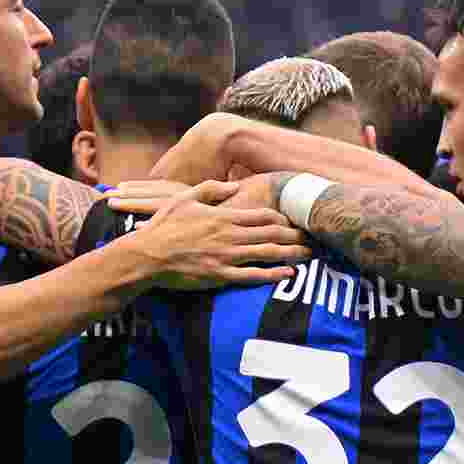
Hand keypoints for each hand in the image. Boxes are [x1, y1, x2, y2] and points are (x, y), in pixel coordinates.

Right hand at [119, 176, 307, 293]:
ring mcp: (227, 257)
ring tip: (311, 254)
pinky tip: (288, 273)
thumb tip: (233, 187)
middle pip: (272, 234)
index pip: (262, 215)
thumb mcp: (185, 199)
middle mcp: (230, 235)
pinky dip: (272, 274)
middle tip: (316, 237)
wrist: (146, 256)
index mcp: (223, 216)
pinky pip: (252, 276)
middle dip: (296, 235)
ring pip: (267, 253)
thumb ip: (211, 190)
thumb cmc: (163, 227)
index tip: (299, 220)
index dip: (284, 218)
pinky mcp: (220, 276)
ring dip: (292, 253)